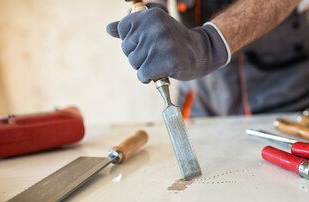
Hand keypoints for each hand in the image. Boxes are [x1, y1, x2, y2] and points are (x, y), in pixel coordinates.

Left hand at [106, 8, 228, 82]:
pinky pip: (142, 75)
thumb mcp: (153, 28)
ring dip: (144, 67)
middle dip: (138, 56)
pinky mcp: (167, 62)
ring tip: (160, 62)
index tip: (147, 42)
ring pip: (134, 63)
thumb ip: (130, 28)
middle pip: (127, 49)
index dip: (133, 41)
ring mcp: (161, 45)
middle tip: (157, 53)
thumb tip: (108, 29)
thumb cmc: (173, 41)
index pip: (123, 30)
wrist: (200, 53)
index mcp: (150, 16)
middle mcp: (155, 27)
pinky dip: (148, 78)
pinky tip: (160, 72)